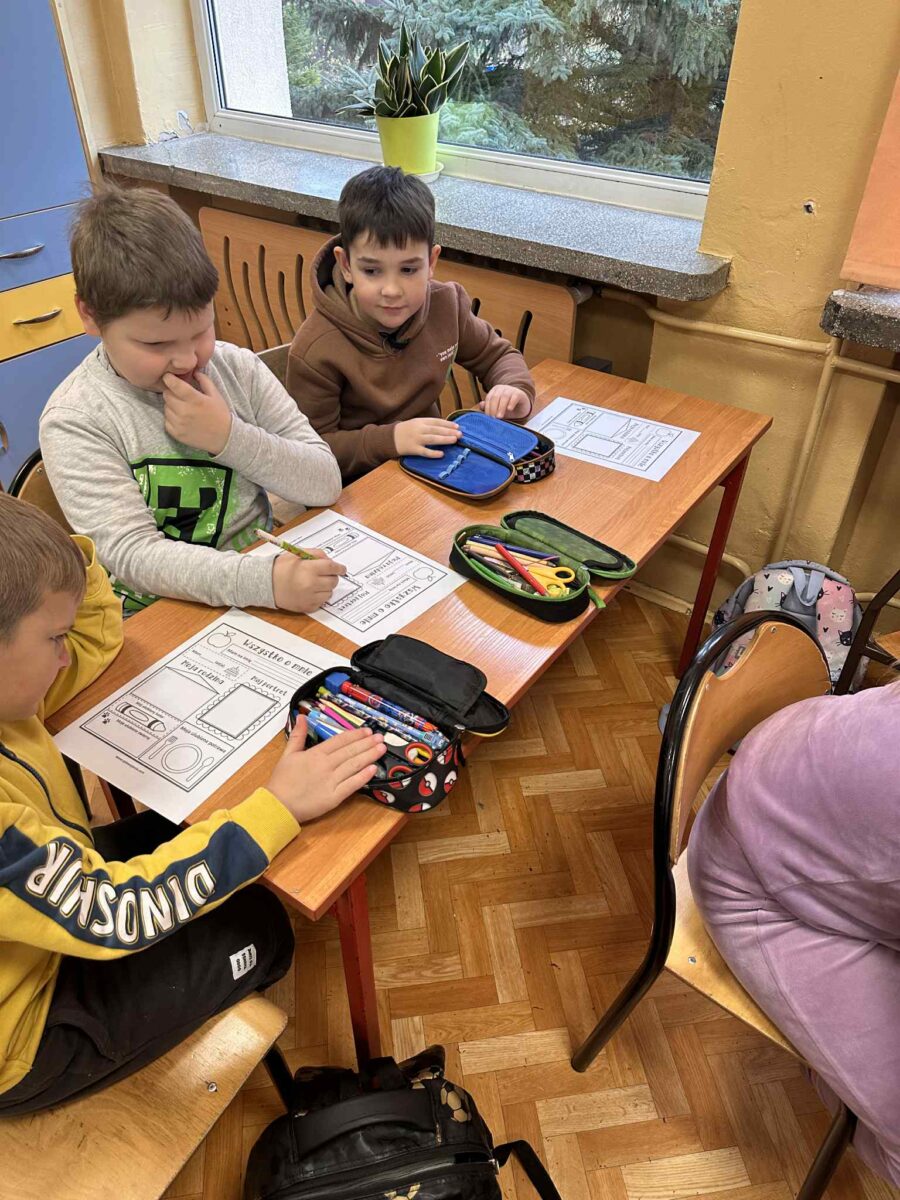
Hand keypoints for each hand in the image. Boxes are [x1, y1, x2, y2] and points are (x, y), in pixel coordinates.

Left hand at [162, 371, 232, 454]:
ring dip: (171, 405)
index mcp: (195, 399)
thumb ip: (204, 380)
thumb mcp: (215, 395)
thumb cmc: (220, 415)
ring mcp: (179, 424)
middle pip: (167, 395)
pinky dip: (171, 418)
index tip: (168, 377)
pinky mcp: (176, 433)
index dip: (169, 378)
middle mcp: (185, 411)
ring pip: (166, 407)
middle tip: (180, 395)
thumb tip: (192, 371)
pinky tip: (182, 418)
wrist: (224, 438)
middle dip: (171, 392)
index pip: (174, 385)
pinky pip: (166, 420)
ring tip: (183, 408)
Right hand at [266, 717, 385, 821]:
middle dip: (367, 743)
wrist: (278, 805)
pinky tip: (373, 769)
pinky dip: (363, 776)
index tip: (366, 731)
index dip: (355, 735)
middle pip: (350, 751)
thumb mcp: (287, 754)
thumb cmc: (281, 782)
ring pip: (354, 765)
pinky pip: (352, 785)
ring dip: (369, 756)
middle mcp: (326, 766)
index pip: (339, 741)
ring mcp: (331, 781)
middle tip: (380, 737)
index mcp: (315, 754)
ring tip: (381, 749)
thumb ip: (298, 735)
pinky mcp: (334, 797)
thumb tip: (303, 717)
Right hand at [272, 548, 345, 611]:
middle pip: (333, 581)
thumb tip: (330, 560)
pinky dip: (319, 597)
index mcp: (308, 569)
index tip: (342, 569)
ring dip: (325, 587)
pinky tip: (309, 591)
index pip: (332, 568)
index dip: (339, 568)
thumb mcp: (297, 554)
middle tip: (323, 575)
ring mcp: (309, 597)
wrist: (266, 584)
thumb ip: (316, 554)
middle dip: (331, 577)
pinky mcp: (307, 607)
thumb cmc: (281, 568)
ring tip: (313, 583)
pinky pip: (322, 602)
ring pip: (329, 592)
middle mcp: (310, 584)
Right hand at [394, 418, 461, 458]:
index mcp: (420, 421)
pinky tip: (442, 454)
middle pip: (436, 430)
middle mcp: (419, 429)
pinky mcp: (413, 449)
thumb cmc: (405, 430)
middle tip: (460, 434)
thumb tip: (445, 427)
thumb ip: (428, 425)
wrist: (389, 438)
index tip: (457, 426)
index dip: (447, 424)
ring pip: (432, 439)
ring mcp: (416, 439)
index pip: (436, 421)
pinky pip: (424, 452)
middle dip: (449, 431)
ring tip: (454, 440)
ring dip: (444, 439)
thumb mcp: (416, 423)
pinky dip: (433, 453)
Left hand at [480, 385, 531, 420]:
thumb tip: (481, 405)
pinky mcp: (519, 393)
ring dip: (501, 407)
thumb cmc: (507, 408)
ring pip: (504, 397)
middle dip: (493, 408)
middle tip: (493, 418)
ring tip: (499, 416)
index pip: (489, 398)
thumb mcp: (497, 409)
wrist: (522, 407)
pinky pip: (514, 396)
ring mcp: (511, 389)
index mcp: (495, 390)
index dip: (487, 407)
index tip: (488, 417)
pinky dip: (511, 403)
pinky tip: (509, 409)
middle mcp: (502, 388)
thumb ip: (488, 407)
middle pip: (495, 397)